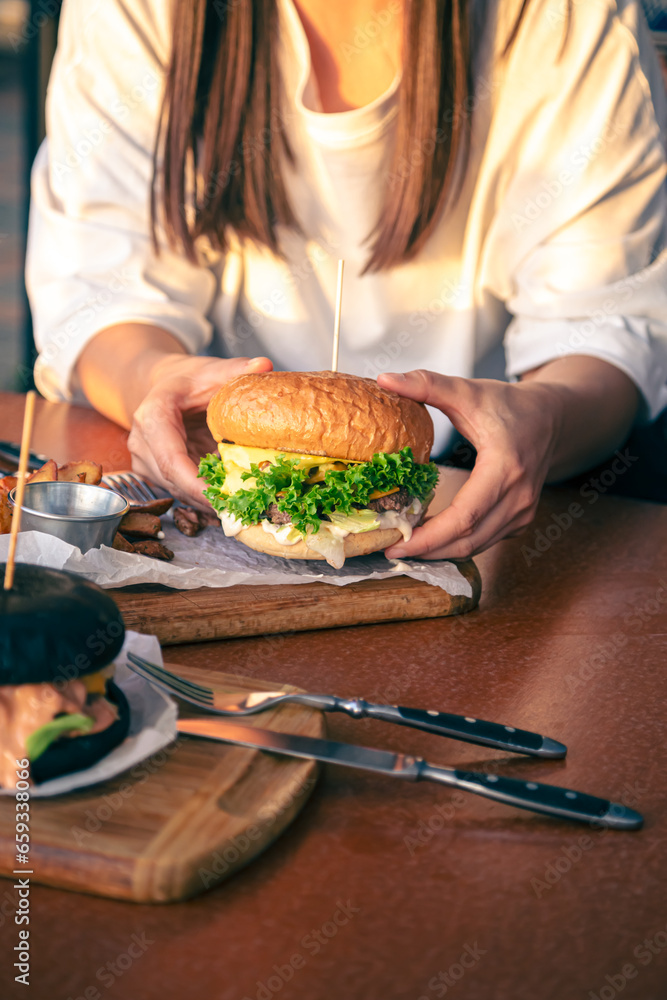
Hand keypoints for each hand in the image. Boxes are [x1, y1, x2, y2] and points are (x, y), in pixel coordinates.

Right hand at [128, 354, 272, 506]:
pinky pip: (178, 490)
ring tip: (240, 505)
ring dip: (207, 501)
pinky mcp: (152, 472)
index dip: (195, 484)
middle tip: (244, 507)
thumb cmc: (190, 380)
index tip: (223, 498)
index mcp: (153, 416)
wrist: (166, 385)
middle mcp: (142, 442)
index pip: (171, 459)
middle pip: (174, 481)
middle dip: (207, 498)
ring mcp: (143, 460)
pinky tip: (227, 498)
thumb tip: (265, 365)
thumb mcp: (213, 370)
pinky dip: (202, 497)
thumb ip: (238, 370)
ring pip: (176, 491)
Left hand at [376, 370, 563, 558]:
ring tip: (404, 547)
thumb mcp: (467, 390)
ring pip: (477, 545)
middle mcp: (519, 497)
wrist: (551, 416)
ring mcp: (523, 512)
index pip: (465, 516)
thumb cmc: (509, 405)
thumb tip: (385, 378)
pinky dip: (457, 543)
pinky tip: (431, 538)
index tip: (396, 544)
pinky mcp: (520, 518)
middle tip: (390, 550)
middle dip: (427, 551)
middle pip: (469, 539)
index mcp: (505, 468)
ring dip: (440, 551)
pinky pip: (485, 540)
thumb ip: (426, 384)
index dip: (429, 537)